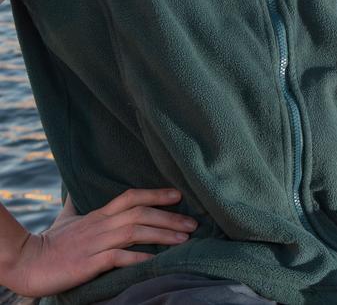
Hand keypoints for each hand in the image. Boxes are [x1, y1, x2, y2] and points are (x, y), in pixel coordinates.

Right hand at [3, 188, 196, 296]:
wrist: (27, 262)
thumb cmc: (50, 242)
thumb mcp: (68, 218)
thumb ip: (78, 204)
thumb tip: (78, 189)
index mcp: (99, 214)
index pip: (132, 197)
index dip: (156, 194)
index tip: (178, 195)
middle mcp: (101, 225)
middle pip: (140, 213)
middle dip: (169, 217)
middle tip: (193, 223)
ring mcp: (96, 243)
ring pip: (134, 232)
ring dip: (162, 234)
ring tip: (184, 239)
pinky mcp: (89, 264)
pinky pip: (118, 258)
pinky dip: (138, 258)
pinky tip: (155, 261)